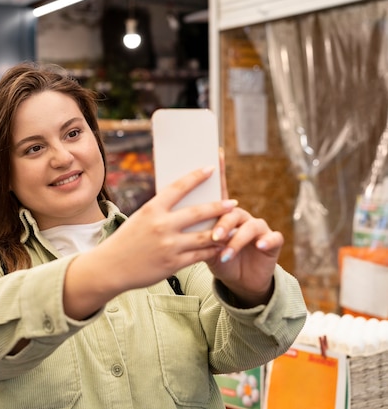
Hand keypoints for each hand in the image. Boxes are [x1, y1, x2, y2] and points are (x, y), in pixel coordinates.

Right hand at [92, 166, 236, 291]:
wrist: (110, 268)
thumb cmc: (125, 241)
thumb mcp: (139, 220)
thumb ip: (160, 212)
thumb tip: (184, 204)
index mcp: (151, 210)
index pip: (178, 188)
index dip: (196, 177)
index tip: (211, 169)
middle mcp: (161, 226)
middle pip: (198, 213)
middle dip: (219, 207)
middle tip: (232, 203)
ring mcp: (168, 246)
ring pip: (204, 236)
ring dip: (223, 231)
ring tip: (234, 227)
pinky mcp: (173, 264)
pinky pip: (200, 255)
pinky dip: (213, 250)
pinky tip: (222, 247)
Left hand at [205, 149, 280, 306]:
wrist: (238, 281)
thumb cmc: (215, 259)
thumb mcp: (201, 246)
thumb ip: (191, 230)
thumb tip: (164, 216)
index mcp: (222, 214)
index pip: (220, 190)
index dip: (219, 172)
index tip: (215, 154)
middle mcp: (241, 216)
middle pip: (232, 211)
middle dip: (222, 223)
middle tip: (213, 236)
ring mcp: (257, 228)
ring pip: (249, 226)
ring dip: (236, 239)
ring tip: (225, 252)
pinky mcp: (271, 242)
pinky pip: (272, 237)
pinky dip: (265, 241)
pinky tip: (258, 247)